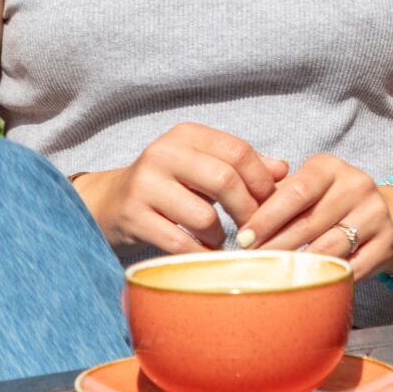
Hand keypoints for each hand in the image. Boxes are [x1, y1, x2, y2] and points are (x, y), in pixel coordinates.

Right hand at [73, 123, 287, 253]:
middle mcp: (162, 154)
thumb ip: (242, 166)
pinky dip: (200, 255)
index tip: (269, 203)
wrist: (109, 204)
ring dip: (220, 237)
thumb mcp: (201, 166)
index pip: (237, 151)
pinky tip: (203, 256)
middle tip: (252, 229)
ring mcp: (145, 185)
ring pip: (204, 217)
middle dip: (247, 211)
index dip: (261, 180)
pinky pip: (180, 243)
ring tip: (218, 240)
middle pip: (224, 180)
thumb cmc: (168, 185)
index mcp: (185, 135)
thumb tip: (283, 170)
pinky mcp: (133, 217)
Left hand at [239, 154, 392, 282]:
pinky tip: (308, 285)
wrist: (385, 215)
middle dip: (276, 246)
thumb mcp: (305, 188)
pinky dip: (327, 277)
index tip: (243, 239)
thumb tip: (235, 207)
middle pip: (309, 223)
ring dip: (299, 266)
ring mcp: (376, 213)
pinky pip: (352, 267)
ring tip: (274, 276)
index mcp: (329, 167)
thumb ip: (273, 194)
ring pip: (329, 248)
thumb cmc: (328, 202)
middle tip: (252, 264)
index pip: (295, 192)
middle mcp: (356, 185)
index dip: (266, 218)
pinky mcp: (388, 242)